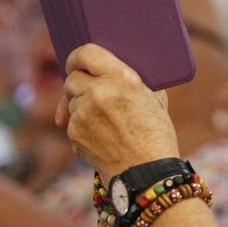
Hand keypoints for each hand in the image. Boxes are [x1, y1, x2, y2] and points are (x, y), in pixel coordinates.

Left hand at [57, 43, 176, 176]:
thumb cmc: (156, 134)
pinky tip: (101, 136)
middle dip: (79, 84)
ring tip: (106, 121)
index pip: (85, 53)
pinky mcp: (74, 132)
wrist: (147, 173)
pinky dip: (81, 126)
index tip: (77, 62)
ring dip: (81, 106)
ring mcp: (83, 113)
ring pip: (71, 101)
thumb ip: (132, 79)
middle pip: (72, 78)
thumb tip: (112, 68)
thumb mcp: (154, 97)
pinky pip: (71, 122)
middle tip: (91, 92)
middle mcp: (99, 91)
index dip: (77, 57)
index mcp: (122, 77)